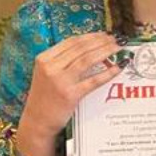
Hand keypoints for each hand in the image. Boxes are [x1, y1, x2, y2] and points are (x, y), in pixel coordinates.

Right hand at [15, 32, 122, 155]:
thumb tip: (89, 48)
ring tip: (118, 48)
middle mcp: (50, 67)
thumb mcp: (46, 74)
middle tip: (117, 39)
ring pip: (87, 60)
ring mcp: (59, 81)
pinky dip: (107, 72)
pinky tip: (118, 68)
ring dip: (106, 51)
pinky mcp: (70, 95)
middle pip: (81, 48)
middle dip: (102, 41)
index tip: (105, 34)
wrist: (37, 121)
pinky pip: (93, 80)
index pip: (71, 41)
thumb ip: (62, 61)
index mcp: (44, 58)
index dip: (91, 36)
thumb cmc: (45, 97)